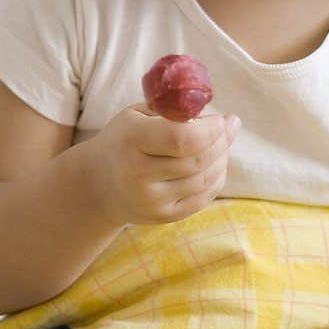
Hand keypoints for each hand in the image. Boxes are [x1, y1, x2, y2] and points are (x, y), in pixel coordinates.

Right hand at [84, 104, 239, 228]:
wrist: (98, 184)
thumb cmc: (124, 140)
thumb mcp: (137, 116)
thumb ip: (172, 112)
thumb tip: (218, 117)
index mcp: (131, 140)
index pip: (181, 138)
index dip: (212, 130)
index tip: (224, 118)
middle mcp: (137, 174)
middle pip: (198, 160)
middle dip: (222, 140)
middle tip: (230, 126)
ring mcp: (151, 200)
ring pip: (205, 179)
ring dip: (222, 158)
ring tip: (223, 143)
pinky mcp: (163, 216)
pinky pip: (203, 197)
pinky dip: (217, 178)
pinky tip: (216, 164)